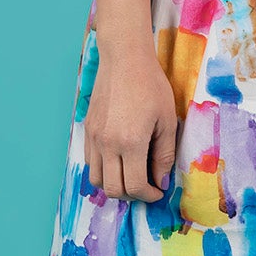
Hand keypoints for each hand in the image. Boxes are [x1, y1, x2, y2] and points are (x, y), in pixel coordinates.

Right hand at [84, 40, 178, 202]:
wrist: (125, 59)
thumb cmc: (151, 86)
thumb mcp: (167, 121)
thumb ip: (164, 154)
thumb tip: (160, 180)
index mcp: (131, 143)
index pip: (134, 186)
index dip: (148, 195)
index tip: (158, 192)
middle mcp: (107, 144)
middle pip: (112, 189)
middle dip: (131, 195)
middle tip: (146, 186)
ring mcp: (94, 137)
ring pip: (96, 179)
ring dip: (114, 184)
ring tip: (131, 175)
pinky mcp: (87, 129)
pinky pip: (89, 161)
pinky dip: (103, 169)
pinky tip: (118, 159)